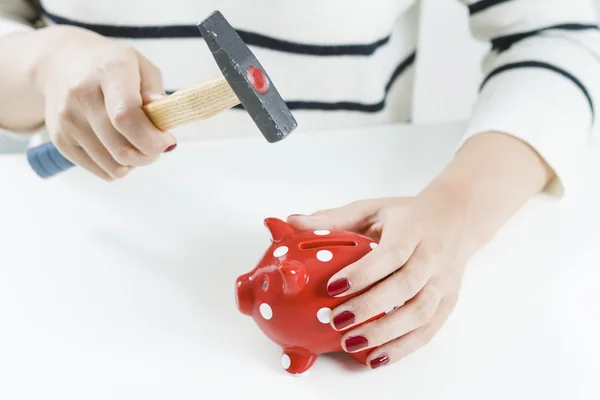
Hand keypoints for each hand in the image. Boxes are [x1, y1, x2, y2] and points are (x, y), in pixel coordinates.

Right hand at [32, 26, 176, 180]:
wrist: (59, 64)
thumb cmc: (109, 66)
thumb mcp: (140, 65)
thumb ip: (156, 91)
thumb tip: (164, 120)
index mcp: (109, 72)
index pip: (126, 117)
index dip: (152, 139)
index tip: (167, 140)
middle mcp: (82, 95)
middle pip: (122, 149)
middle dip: (149, 156)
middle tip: (155, 145)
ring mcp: (67, 120)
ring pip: (114, 167)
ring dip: (134, 163)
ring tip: (136, 143)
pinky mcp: (60, 140)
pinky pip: (101, 171)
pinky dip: (117, 166)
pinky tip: (117, 146)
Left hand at [287, 194, 472, 368]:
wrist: (455, 220)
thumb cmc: (407, 216)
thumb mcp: (372, 209)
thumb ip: (334, 219)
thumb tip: (294, 222)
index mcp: (412, 230)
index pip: (391, 254)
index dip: (363, 273)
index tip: (334, 287)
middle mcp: (432, 257)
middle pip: (406, 287)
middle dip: (370, 307)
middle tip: (337, 320)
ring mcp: (443, 282)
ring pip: (420, 313)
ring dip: (386, 333)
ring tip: (353, 343)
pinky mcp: (448, 301)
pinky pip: (428, 329)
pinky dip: (404, 347)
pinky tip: (378, 357)